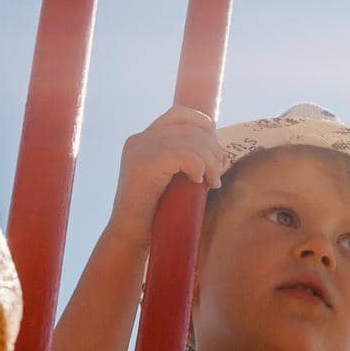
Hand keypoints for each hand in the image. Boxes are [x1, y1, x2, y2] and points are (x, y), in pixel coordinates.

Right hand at [108, 106, 225, 250]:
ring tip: (213, 182)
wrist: (131, 236)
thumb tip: (218, 149)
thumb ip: (183, 159)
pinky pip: (186, 156)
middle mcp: (139, 140)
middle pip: (189, 128)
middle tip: (218, 172)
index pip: (178, 114)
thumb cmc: (154, 214)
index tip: (215, 146)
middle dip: (212, 148)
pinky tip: (199, 183)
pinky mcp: (146, 164)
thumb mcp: (170, 179)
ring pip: (191, 143)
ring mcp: (141, 150)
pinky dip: (200, 168)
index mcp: (142, 140)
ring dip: (210, 162)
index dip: (202, 123)